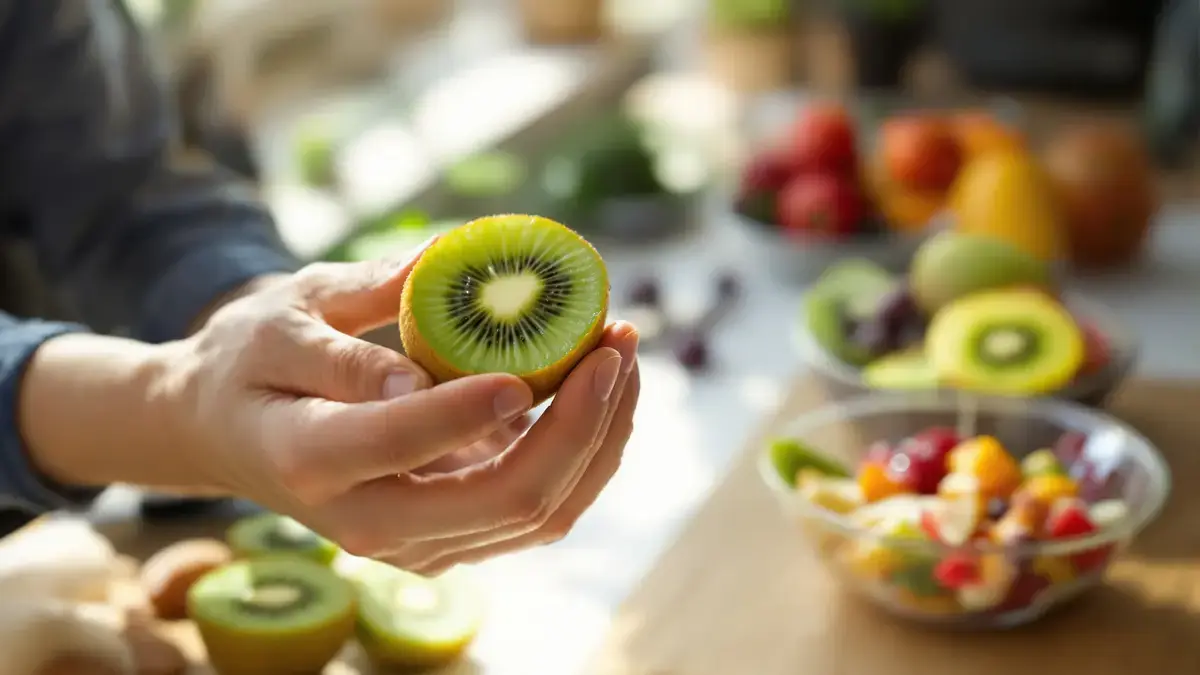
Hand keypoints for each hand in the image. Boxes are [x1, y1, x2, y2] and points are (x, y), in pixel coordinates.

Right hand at [165, 240, 639, 573]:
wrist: (226, 435)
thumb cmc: (252, 362)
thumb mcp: (284, 316)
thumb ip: (359, 312)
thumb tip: (439, 280)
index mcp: (311, 458)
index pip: (403, 442)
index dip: (474, 406)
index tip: (532, 356)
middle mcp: (369, 524)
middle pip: (507, 499)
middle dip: (583, 422)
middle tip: (617, 342)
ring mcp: (415, 545)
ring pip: (539, 514)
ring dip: (600, 438)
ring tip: (623, 353)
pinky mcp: (447, 541)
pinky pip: (536, 511)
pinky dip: (583, 455)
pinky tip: (600, 392)